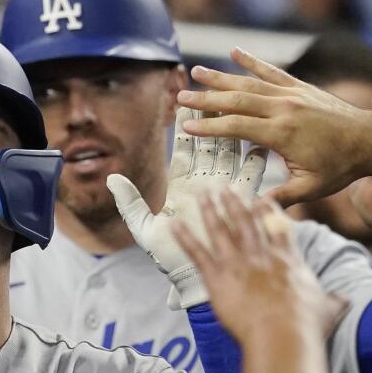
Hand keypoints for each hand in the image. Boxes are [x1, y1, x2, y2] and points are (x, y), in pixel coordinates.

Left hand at [107, 115, 267, 308]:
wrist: (194, 280)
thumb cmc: (167, 257)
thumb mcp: (143, 228)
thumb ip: (129, 201)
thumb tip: (111, 177)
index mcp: (182, 187)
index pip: (185, 149)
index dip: (185, 126)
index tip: (183, 102)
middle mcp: (204, 185)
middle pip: (210, 144)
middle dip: (211, 118)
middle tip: (211, 92)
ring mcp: (224, 192)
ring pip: (231, 155)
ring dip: (232, 131)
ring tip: (235, 106)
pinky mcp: (242, 204)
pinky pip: (252, 178)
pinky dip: (256, 160)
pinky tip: (260, 141)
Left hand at [173, 191, 337, 346]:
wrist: (283, 334)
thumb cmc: (306, 325)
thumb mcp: (327, 309)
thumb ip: (333, 300)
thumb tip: (344, 300)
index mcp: (287, 260)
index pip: (278, 228)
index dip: (269, 212)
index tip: (262, 199)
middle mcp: (261, 255)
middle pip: (246, 222)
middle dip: (235, 204)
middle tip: (226, 188)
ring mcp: (238, 264)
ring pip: (222, 231)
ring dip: (211, 211)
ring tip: (204, 195)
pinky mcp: (218, 278)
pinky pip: (198, 254)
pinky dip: (185, 238)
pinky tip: (174, 224)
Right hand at [178, 49, 371, 207]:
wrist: (370, 140)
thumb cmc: (340, 168)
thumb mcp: (311, 189)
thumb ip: (280, 198)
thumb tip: (252, 212)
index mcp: (283, 134)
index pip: (237, 127)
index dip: (210, 127)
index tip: (186, 127)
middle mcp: (284, 108)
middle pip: (237, 100)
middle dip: (206, 98)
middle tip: (180, 96)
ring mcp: (292, 94)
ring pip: (250, 83)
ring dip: (221, 77)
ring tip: (196, 71)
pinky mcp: (300, 87)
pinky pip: (272, 71)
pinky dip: (252, 61)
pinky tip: (234, 51)